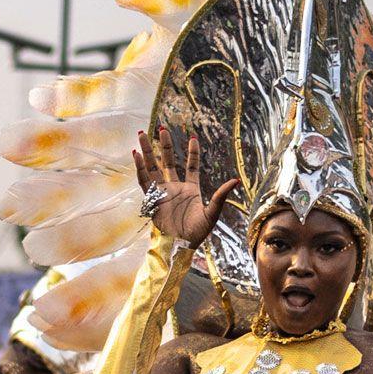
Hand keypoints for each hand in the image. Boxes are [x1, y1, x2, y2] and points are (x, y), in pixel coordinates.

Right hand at [133, 127, 238, 247]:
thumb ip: (221, 195)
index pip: (191, 166)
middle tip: (161, 127)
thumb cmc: (197, 233)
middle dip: (165, 145)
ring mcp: (162, 191)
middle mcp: (174, 187)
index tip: (193, 137)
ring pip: (153, 166)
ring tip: (142, 134)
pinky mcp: (151, 198)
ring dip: (148, 151)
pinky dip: (139, 167)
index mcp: (190, 189)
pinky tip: (137, 154)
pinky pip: (143, 180)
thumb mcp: (212, 213)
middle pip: (168, 161)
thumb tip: (236, 181)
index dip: (192, 152)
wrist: (180, 245)